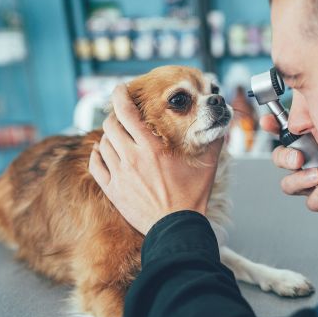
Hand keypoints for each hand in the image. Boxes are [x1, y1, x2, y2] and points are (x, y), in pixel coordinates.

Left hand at [89, 85, 222, 234]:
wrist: (177, 227)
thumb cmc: (192, 197)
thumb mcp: (208, 165)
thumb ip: (214, 140)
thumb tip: (222, 122)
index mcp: (152, 148)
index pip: (126, 112)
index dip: (120, 95)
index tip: (119, 89)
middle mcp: (132, 158)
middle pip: (110, 125)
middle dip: (114, 115)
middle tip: (122, 116)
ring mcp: (119, 175)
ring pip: (103, 144)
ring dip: (108, 136)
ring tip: (117, 136)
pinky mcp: (113, 190)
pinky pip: (95, 166)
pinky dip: (97, 155)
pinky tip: (103, 153)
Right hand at [260, 114, 317, 211]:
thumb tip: (299, 115)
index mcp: (310, 140)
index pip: (283, 131)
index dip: (271, 126)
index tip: (268, 122)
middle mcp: (308, 161)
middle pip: (281, 160)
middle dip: (284, 159)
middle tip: (297, 158)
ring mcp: (315, 182)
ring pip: (291, 185)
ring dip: (301, 180)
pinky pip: (314, 202)